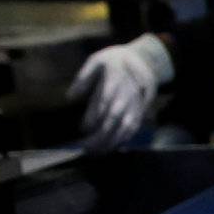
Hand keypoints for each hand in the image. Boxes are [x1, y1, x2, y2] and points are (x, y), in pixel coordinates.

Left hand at [67, 33, 173, 150]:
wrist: (144, 62)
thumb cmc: (114, 61)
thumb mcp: (96, 61)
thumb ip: (83, 78)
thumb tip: (70, 97)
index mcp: (114, 80)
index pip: (103, 102)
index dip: (93, 117)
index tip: (82, 128)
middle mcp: (126, 95)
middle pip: (113, 119)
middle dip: (100, 135)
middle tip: (85, 147)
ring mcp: (135, 106)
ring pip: (124, 128)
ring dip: (110, 142)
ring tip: (96, 152)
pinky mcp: (140, 113)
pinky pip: (132, 130)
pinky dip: (122, 141)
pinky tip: (110, 148)